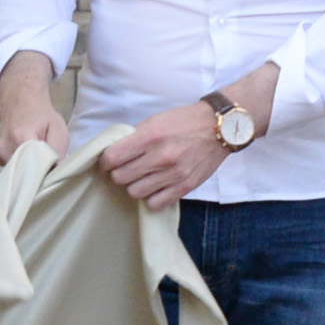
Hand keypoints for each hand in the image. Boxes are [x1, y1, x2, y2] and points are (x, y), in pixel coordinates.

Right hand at [0, 50, 70, 165]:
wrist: (20, 100)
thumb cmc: (40, 115)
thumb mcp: (58, 128)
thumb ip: (58, 151)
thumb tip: (55, 173)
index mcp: (22, 138)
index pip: (32, 169)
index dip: (44, 175)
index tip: (50, 173)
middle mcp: (4, 147)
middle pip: (21, 175)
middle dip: (34, 176)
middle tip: (43, 168)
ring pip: (12, 176)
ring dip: (24, 174)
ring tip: (32, 161)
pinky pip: (4, 173)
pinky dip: (14, 172)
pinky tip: (21, 161)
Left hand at [100, 66, 281, 208]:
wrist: (219, 129)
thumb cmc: (185, 122)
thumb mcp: (155, 121)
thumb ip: (134, 137)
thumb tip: (115, 152)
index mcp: (150, 137)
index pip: (112, 158)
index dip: (105, 161)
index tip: (108, 162)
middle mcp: (160, 157)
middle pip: (120, 178)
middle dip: (118, 173)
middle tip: (124, 169)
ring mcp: (173, 175)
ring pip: (134, 192)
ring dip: (134, 185)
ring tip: (141, 177)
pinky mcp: (184, 187)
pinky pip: (156, 203)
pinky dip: (151, 197)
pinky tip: (154, 187)